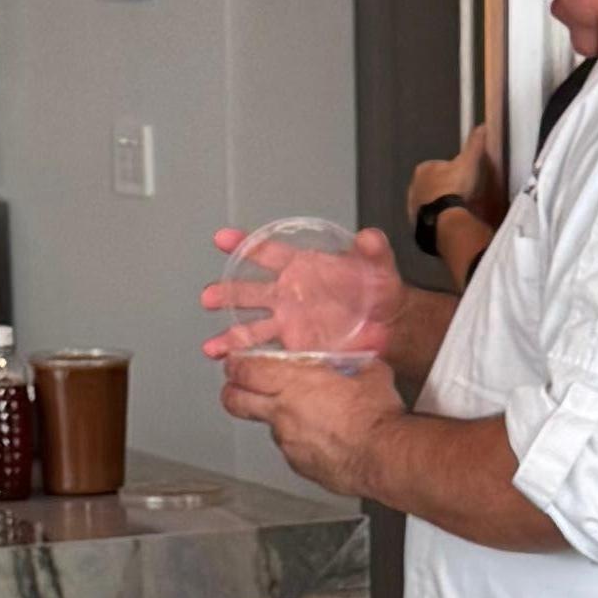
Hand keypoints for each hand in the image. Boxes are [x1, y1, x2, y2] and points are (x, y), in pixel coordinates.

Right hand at [200, 218, 409, 372]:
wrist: (388, 323)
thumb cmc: (378, 289)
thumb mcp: (380, 266)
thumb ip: (374, 250)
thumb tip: (370, 237)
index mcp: (302, 265)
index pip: (268, 252)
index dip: (245, 244)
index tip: (222, 239)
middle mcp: (288, 291)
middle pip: (250, 289)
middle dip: (228, 293)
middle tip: (209, 297)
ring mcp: (287, 318)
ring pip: (251, 324)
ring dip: (230, 334)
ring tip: (212, 346)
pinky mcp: (291, 342)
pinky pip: (263, 348)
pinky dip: (244, 354)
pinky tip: (227, 360)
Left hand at [217, 349, 398, 491]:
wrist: (384, 456)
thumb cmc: (376, 416)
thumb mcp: (368, 372)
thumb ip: (352, 366)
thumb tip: (358, 364)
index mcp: (294, 382)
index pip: (245, 370)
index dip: (235, 365)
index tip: (235, 363)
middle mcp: (282, 412)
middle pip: (235, 401)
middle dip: (232, 392)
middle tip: (238, 388)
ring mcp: (287, 441)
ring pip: (268, 426)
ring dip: (279, 419)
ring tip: (304, 417)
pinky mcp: (299, 465)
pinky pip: (292, 449)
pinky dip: (301, 443)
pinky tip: (322, 440)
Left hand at [408, 126, 505, 258]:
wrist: (446, 220)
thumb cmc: (456, 187)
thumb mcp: (469, 162)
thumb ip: (474, 144)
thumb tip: (482, 126)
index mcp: (423, 169)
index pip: (438, 167)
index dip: (451, 172)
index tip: (463, 179)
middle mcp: (413, 187)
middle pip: (432, 186)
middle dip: (444, 189)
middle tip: (461, 196)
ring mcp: (412, 207)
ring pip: (429, 203)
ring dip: (440, 205)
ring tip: (457, 211)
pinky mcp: (415, 225)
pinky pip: (428, 219)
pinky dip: (437, 220)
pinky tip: (449, 223)